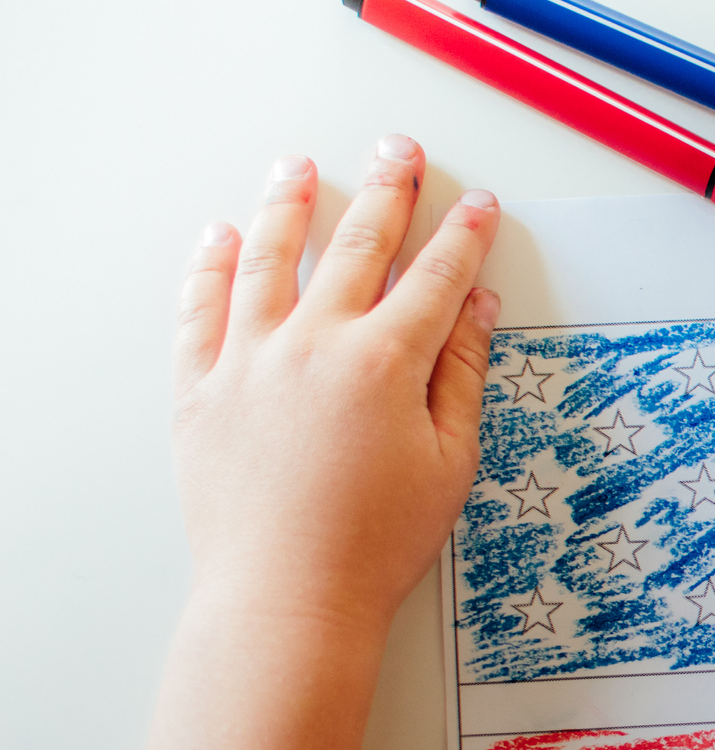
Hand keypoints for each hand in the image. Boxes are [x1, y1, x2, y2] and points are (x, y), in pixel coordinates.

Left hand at [174, 137, 499, 634]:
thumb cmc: (373, 544)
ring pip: (270, 257)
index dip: (464, 236)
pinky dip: (212, 264)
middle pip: (357, 245)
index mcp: (385, 363)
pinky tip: (222, 235)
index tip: (478, 206)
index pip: (436, 277)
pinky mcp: (200, 387)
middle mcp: (313, 345)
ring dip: (290, 204)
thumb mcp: (449, 461)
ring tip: (300, 167)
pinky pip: (201, 307)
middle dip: (387, 190)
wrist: (286, 598)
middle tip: (398, 151)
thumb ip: (461, 376)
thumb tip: (474, 311)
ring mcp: (249, 360)